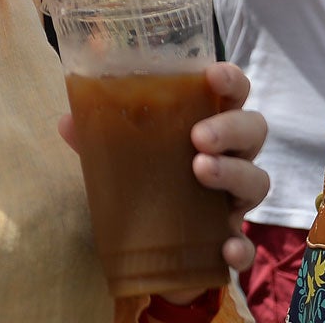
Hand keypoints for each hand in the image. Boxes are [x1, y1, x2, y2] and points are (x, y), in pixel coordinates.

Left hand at [59, 61, 269, 298]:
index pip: (233, 90)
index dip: (230, 79)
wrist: (151, 248)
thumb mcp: (121, 154)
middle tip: (198, 137)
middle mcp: (231, 155)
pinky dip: (241, 245)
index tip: (213, 75)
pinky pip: (248, 243)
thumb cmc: (146, 180)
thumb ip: (99, 136)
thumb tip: (67, 120)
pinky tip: (225, 246)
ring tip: (199, 171)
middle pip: (254, 129)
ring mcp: (235, 198)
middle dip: (231, 128)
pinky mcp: (230, 239)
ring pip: (258, 179)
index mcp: (209, 122)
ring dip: (234, 173)